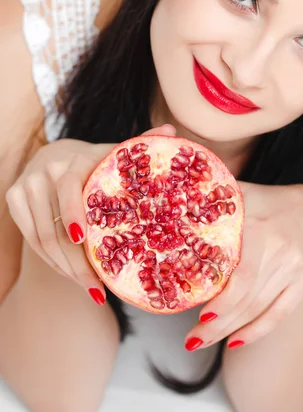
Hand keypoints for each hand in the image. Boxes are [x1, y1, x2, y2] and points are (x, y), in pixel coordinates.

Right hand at [5, 124, 175, 303]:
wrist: (57, 156)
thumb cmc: (97, 162)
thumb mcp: (116, 154)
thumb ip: (140, 145)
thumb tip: (171, 130)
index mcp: (74, 160)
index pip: (69, 188)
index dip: (74, 214)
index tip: (83, 240)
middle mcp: (45, 170)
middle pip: (55, 226)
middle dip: (77, 262)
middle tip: (98, 288)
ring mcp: (26, 185)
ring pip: (42, 239)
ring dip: (66, 269)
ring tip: (90, 288)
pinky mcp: (14, 199)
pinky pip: (32, 240)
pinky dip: (52, 262)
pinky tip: (72, 275)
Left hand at [184, 182, 302, 350]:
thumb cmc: (271, 200)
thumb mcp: (245, 192)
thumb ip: (214, 199)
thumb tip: (174, 207)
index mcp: (259, 226)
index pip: (242, 274)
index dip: (223, 299)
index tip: (201, 314)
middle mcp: (279, 250)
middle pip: (246, 297)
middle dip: (217, 324)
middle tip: (191, 339)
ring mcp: (295, 269)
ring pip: (259, 309)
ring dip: (229, 330)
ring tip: (202, 341)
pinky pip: (280, 313)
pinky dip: (256, 331)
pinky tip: (234, 342)